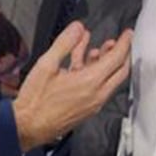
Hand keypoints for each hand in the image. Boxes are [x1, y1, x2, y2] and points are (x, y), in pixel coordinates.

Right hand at [12, 21, 131, 151]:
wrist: (28, 127)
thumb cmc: (35, 101)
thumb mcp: (46, 65)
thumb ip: (64, 44)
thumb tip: (77, 28)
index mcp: (90, 82)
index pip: (116, 59)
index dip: (124, 43)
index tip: (127, 34)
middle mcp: (96, 95)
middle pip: (120, 71)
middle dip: (122, 54)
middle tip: (120, 42)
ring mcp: (93, 103)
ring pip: (109, 80)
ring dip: (107, 63)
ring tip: (98, 49)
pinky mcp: (87, 109)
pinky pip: (99, 87)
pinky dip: (97, 73)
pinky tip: (83, 63)